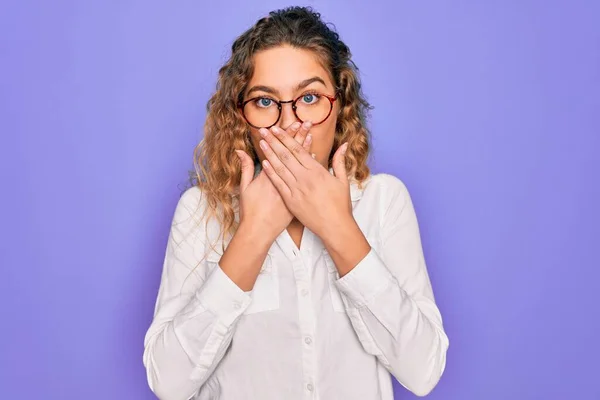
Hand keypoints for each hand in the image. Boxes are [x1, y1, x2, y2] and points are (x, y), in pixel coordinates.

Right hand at [234, 122, 312, 240]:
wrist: (259, 230)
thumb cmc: (250, 209)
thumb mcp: (245, 187)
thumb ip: (245, 167)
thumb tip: (240, 151)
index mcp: (269, 175)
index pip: (279, 151)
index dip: (285, 137)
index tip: (292, 124)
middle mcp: (282, 180)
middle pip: (292, 154)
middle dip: (299, 137)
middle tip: (306, 122)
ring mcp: (291, 189)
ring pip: (301, 165)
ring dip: (306, 149)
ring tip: (311, 134)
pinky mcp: (298, 196)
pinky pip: (306, 178)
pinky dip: (310, 168)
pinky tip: (314, 157)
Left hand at [258, 124, 352, 238]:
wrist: (335, 227)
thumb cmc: (340, 205)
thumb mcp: (342, 181)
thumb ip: (339, 161)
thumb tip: (343, 145)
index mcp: (317, 171)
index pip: (298, 149)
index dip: (286, 138)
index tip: (277, 129)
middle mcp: (305, 178)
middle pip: (286, 155)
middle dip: (274, 141)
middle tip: (264, 130)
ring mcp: (297, 190)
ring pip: (280, 167)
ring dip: (269, 154)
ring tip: (261, 142)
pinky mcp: (291, 201)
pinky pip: (279, 184)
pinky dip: (271, 173)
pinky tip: (264, 163)